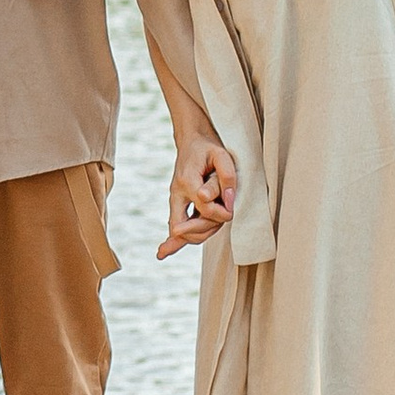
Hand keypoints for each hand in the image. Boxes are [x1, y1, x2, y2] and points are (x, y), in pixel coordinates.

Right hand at [159, 130, 237, 258]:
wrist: (192, 141)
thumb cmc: (209, 148)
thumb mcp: (222, 155)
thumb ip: (226, 177)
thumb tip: (226, 201)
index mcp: (187, 181)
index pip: (205, 209)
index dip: (222, 213)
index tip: (232, 207)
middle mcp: (177, 193)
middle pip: (188, 226)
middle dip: (209, 228)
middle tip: (224, 216)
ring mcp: (175, 200)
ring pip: (183, 231)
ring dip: (201, 233)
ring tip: (216, 222)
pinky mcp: (177, 205)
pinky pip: (175, 227)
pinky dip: (171, 242)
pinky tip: (162, 253)